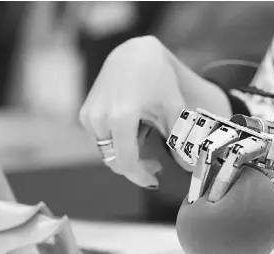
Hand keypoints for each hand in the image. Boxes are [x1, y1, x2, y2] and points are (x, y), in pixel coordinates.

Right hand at [79, 36, 183, 187]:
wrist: (134, 53)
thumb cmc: (157, 78)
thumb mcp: (173, 108)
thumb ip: (179, 140)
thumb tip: (188, 167)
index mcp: (121, 118)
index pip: (126, 162)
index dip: (140, 177)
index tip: (154, 181)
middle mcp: (99, 119)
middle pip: (115, 161)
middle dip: (136, 167)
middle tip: (156, 163)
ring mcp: (89, 116)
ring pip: (108, 152)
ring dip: (127, 153)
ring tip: (147, 137)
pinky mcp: (86, 114)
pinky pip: (102, 140)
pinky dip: (118, 142)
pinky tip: (134, 128)